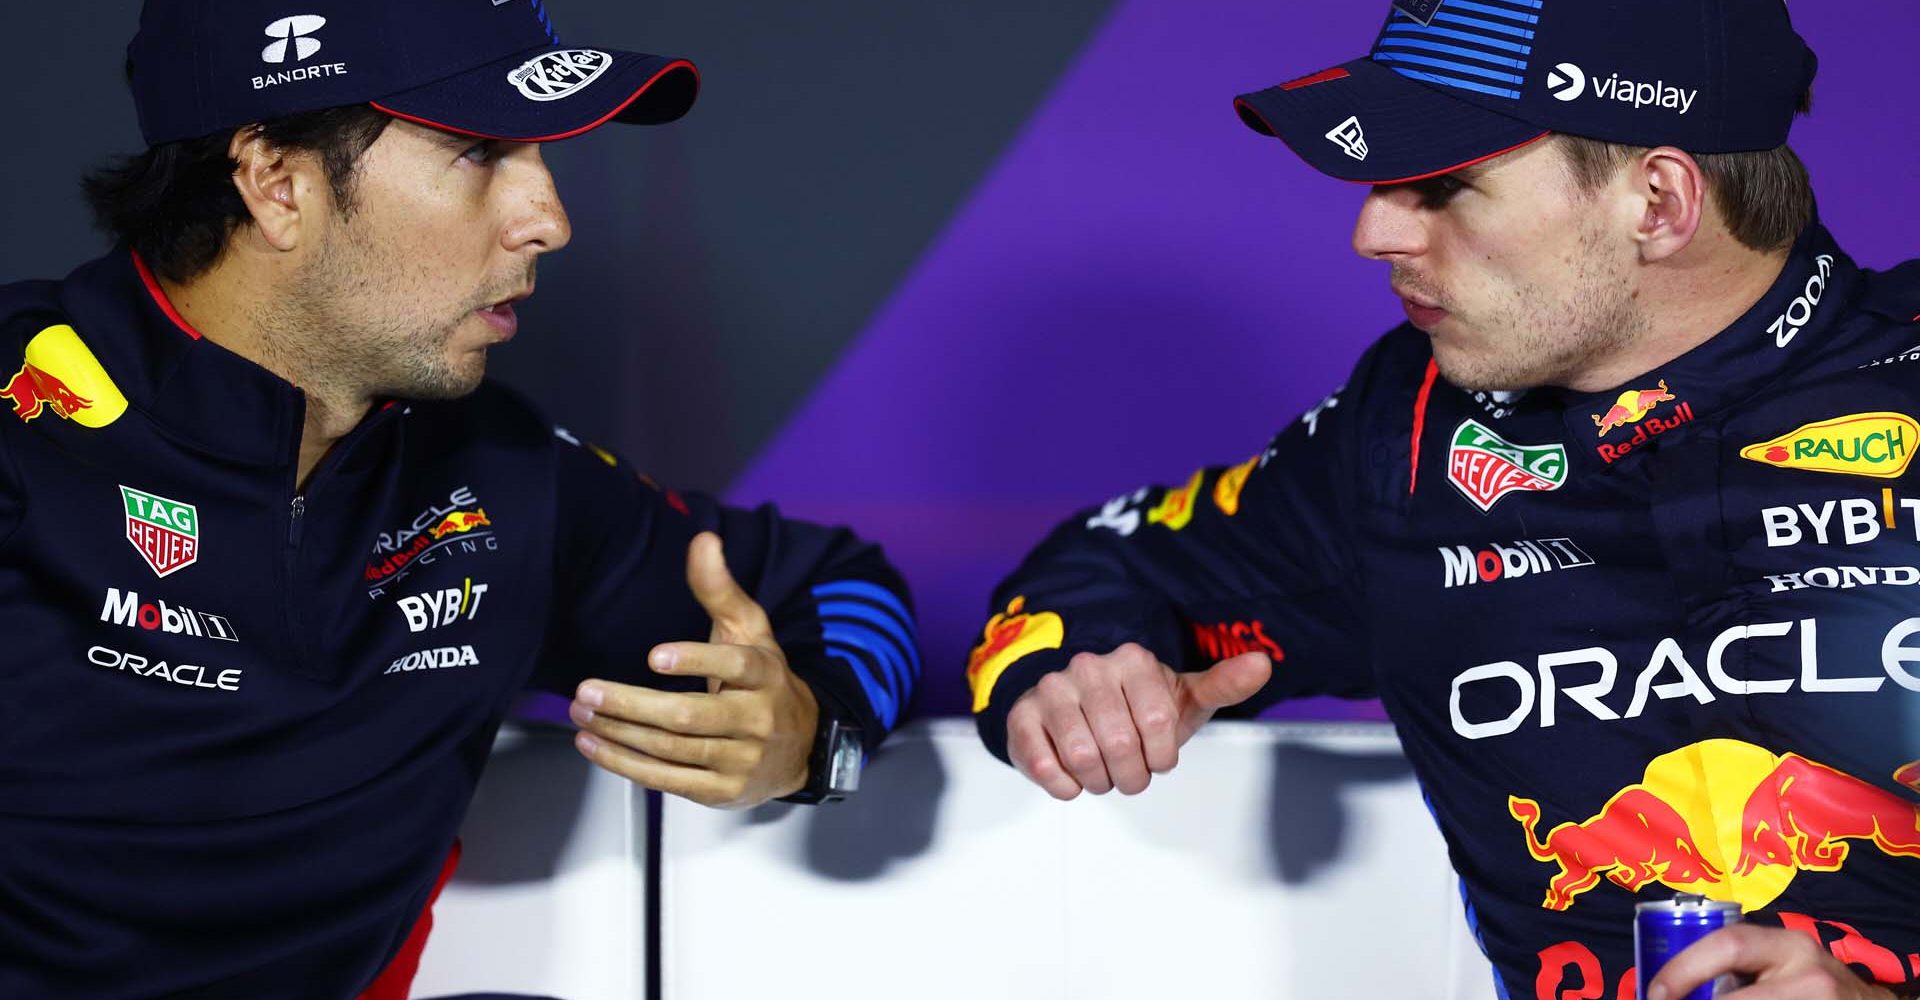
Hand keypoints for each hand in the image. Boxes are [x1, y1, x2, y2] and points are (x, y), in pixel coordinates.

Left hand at [570, 532, 818, 808]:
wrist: (802, 747)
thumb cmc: (764, 681)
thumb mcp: (750, 631)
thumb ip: (720, 589)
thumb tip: (702, 539)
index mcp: (765, 674)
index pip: (735, 665)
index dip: (696, 660)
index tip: (654, 655)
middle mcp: (757, 719)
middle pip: (688, 716)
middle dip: (631, 705)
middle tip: (587, 691)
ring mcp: (739, 760)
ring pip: (671, 749)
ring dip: (619, 732)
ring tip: (581, 713)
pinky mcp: (721, 791)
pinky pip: (666, 779)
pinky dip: (624, 764)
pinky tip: (594, 745)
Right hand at [1005, 642, 1270, 799]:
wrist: (1076, 712)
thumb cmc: (1138, 710)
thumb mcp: (1184, 698)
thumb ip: (1224, 683)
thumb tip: (1263, 663)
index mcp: (1133, 659)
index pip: (1159, 723)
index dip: (1161, 755)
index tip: (1158, 754)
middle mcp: (1089, 666)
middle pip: (1120, 745)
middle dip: (1131, 776)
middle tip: (1128, 773)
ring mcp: (1051, 689)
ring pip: (1084, 758)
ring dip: (1100, 781)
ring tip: (1103, 772)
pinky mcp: (1021, 716)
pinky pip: (1046, 765)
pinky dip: (1065, 785)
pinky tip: (1072, 775)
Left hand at [1646, 924, 1898, 999]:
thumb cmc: (1808, 980)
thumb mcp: (1778, 961)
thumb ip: (1735, 963)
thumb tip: (1663, 985)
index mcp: (1786, 944)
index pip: (1727, 945)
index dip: (1683, 969)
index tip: (1654, 993)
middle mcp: (1807, 971)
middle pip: (1738, 995)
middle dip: (1695, 996)